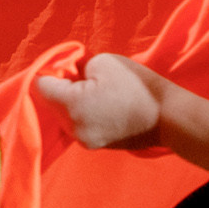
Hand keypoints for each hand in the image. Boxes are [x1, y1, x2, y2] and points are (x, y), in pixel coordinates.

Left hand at [35, 53, 168, 150]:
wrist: (169, 117)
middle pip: (48, 103)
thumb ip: (75, 67)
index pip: (39, 86)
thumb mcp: (102, 62)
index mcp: (72, 106)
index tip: (65, 65)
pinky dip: (79, 112)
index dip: (48, 71)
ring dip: (68, 101)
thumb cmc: (137, 85)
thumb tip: (65, 75)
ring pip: (60, 115)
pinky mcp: (94, 145)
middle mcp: (72, 128)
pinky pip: (75, 124)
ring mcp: (83, 140)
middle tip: (80, 75)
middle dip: (58, 87)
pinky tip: (99, 103)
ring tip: (93, 89)